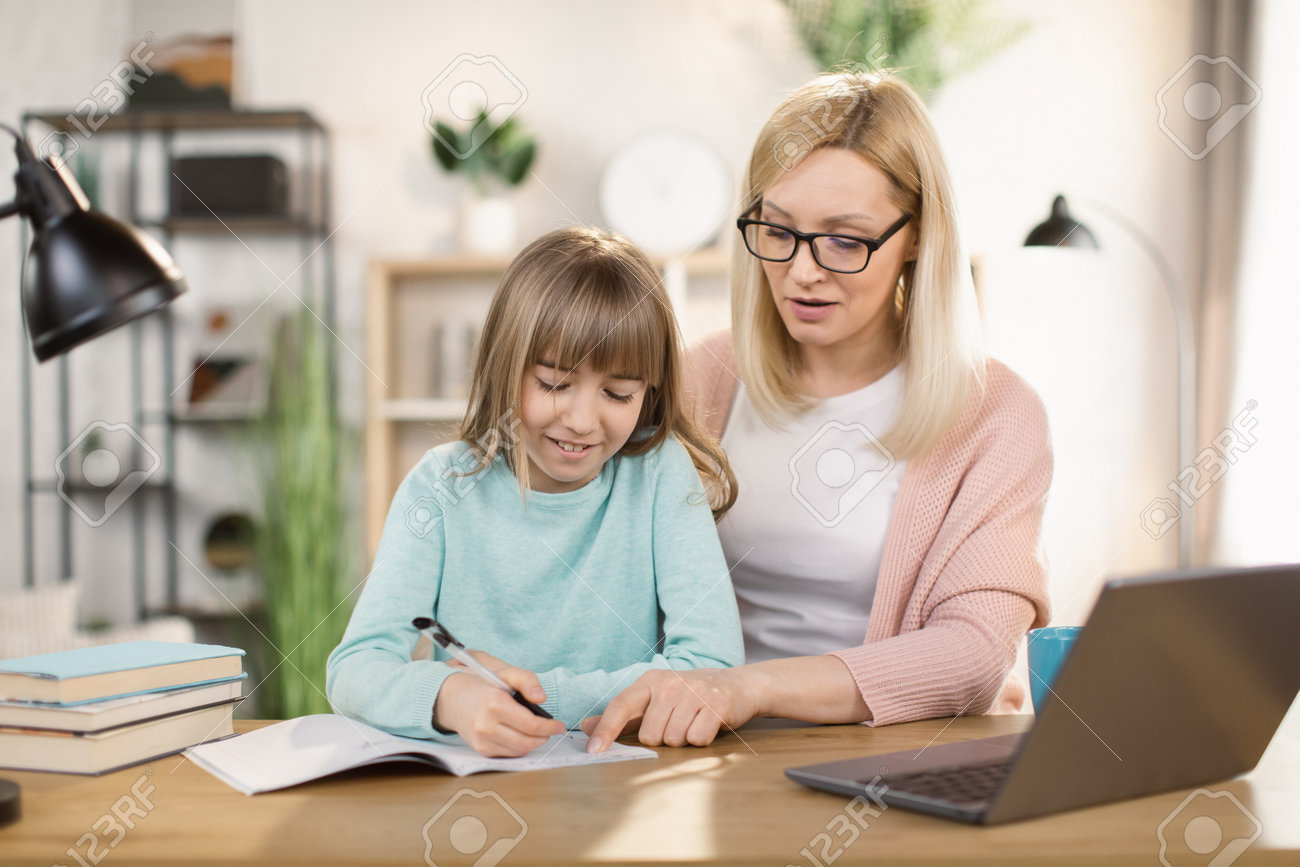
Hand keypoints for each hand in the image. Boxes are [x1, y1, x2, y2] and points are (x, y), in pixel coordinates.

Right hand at [433, 651, 564, 756]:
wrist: (450, 697)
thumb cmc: (480, 684)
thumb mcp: (504, 673)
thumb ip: (526, 680)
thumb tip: (541, 698)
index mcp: (495, 704)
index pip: (531, 725)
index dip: (549, 727)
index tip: (559, 725)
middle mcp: (486, 726)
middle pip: (527, 742)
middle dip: (544, 737)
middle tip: (551, 729)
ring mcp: (482, 740)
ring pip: (519, 751)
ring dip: (533, 743)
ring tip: (537, 732)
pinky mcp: (480, 749)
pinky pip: (508, 754)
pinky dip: (519, 747)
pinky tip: (521, 735)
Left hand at [579, 667, 761, 752]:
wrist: (736, 685)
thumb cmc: (689, 697)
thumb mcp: (655, 700)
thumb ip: (621, 716)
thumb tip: (586, 726)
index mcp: (651, 681)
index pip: (621, 706)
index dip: (606, 730)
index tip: (593, 751)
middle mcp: (670, 683)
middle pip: (650, 735)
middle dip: (663, 737)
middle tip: (678, 722)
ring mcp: (694, 692)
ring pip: (673, 739)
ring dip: (683, 739)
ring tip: (693, 722)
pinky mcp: (716, 705)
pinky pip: (697, 739)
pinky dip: (702, 739)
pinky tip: (707, 724)